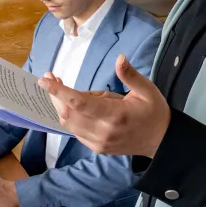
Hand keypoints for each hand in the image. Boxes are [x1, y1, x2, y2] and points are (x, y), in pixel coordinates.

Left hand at [39, 55, 170, 156]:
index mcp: (115, 115)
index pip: (79, 103)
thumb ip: (130, 75)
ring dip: (60, 105)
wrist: (161, 141)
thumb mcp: (147, 90)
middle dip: (55, 95)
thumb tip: (119, 58)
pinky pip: (75, 131)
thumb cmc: (154, 111)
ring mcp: (98, 142)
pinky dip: (69, 116)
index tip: (44, 80)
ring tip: (60, 87)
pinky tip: (74, 104)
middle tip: (50, 77)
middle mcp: (103, 131)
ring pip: (68, 123)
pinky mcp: (96, 148)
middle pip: (68, 113)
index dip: (59, 91)